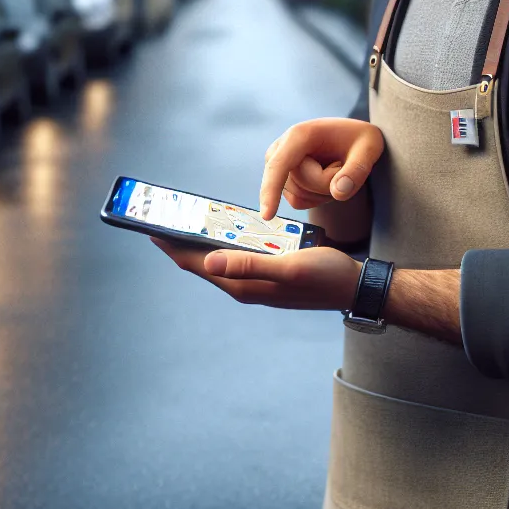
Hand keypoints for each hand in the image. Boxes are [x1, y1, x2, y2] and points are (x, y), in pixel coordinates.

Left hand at [152, 238, 362, 310]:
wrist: (357, 287)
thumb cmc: (326, 276)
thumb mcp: (289, 266)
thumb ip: (248, 265)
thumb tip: (206, 263)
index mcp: (245, 286)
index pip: (196, 266)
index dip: (172, 247)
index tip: (152, 228)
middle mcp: (246, 287)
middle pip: (202, 264)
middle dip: (180, 244)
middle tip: (162, 221)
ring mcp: (256, 283)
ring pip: (218, 262)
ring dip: (199, 245)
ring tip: (182, 224)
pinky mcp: (268, 276)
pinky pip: (235, 260)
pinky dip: (222, 246)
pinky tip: (223, 233)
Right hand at [260, 117, 383, 219]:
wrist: (353, 137)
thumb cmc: (360, 139)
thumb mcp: (370, 147)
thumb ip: (357, 170)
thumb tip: (338, 193)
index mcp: (299, 135)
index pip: (279, 166)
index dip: (271, 190)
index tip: (267, 215)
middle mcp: (282, 148)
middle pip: (300, 185)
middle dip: (327, 184)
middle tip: (344, 164)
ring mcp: (280, 165)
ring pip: (298, 197)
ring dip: (323, 192)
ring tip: (335, 169)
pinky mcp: (284, 180)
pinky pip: (298, 202)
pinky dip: (317, 198)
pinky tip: (327, 179)